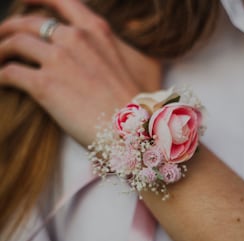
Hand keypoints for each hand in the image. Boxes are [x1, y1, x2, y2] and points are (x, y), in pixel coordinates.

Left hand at [0, 0, 160, 145]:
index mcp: (94, 31)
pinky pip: (9, 73)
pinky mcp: (44, 85)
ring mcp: (58, 60)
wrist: (130, 129)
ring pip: (14, 44)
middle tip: (3, 38)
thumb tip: (107, 49)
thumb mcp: (133, 62)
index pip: (59, 1)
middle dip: (9, 27)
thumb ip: (115, 48)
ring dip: (1, 50)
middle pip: (28, 22)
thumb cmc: (133, 102)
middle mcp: (74, 38)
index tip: (22, 3)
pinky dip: (0, 76)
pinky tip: (0, 82)